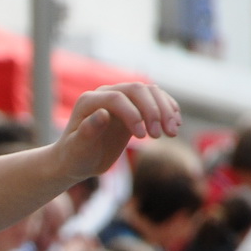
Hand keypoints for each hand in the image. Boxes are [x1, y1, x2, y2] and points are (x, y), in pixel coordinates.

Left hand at [55, 83, 181, 178]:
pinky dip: (167, 109)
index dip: (133, 113)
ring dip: (165, 110)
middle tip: (163, 135)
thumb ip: (88, 131)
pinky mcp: (133, 106)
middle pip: (137, 90)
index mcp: (89, 101)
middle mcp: (105, 94)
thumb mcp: (78, 149)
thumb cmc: (75, 157)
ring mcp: (120, 98)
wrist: (78, 161)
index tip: (142, 137)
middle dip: (154, 111)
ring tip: (172, 132)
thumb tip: (103, 114)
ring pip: (149, 92)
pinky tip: (175, 124)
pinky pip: (155, 99)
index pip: (117, 98)